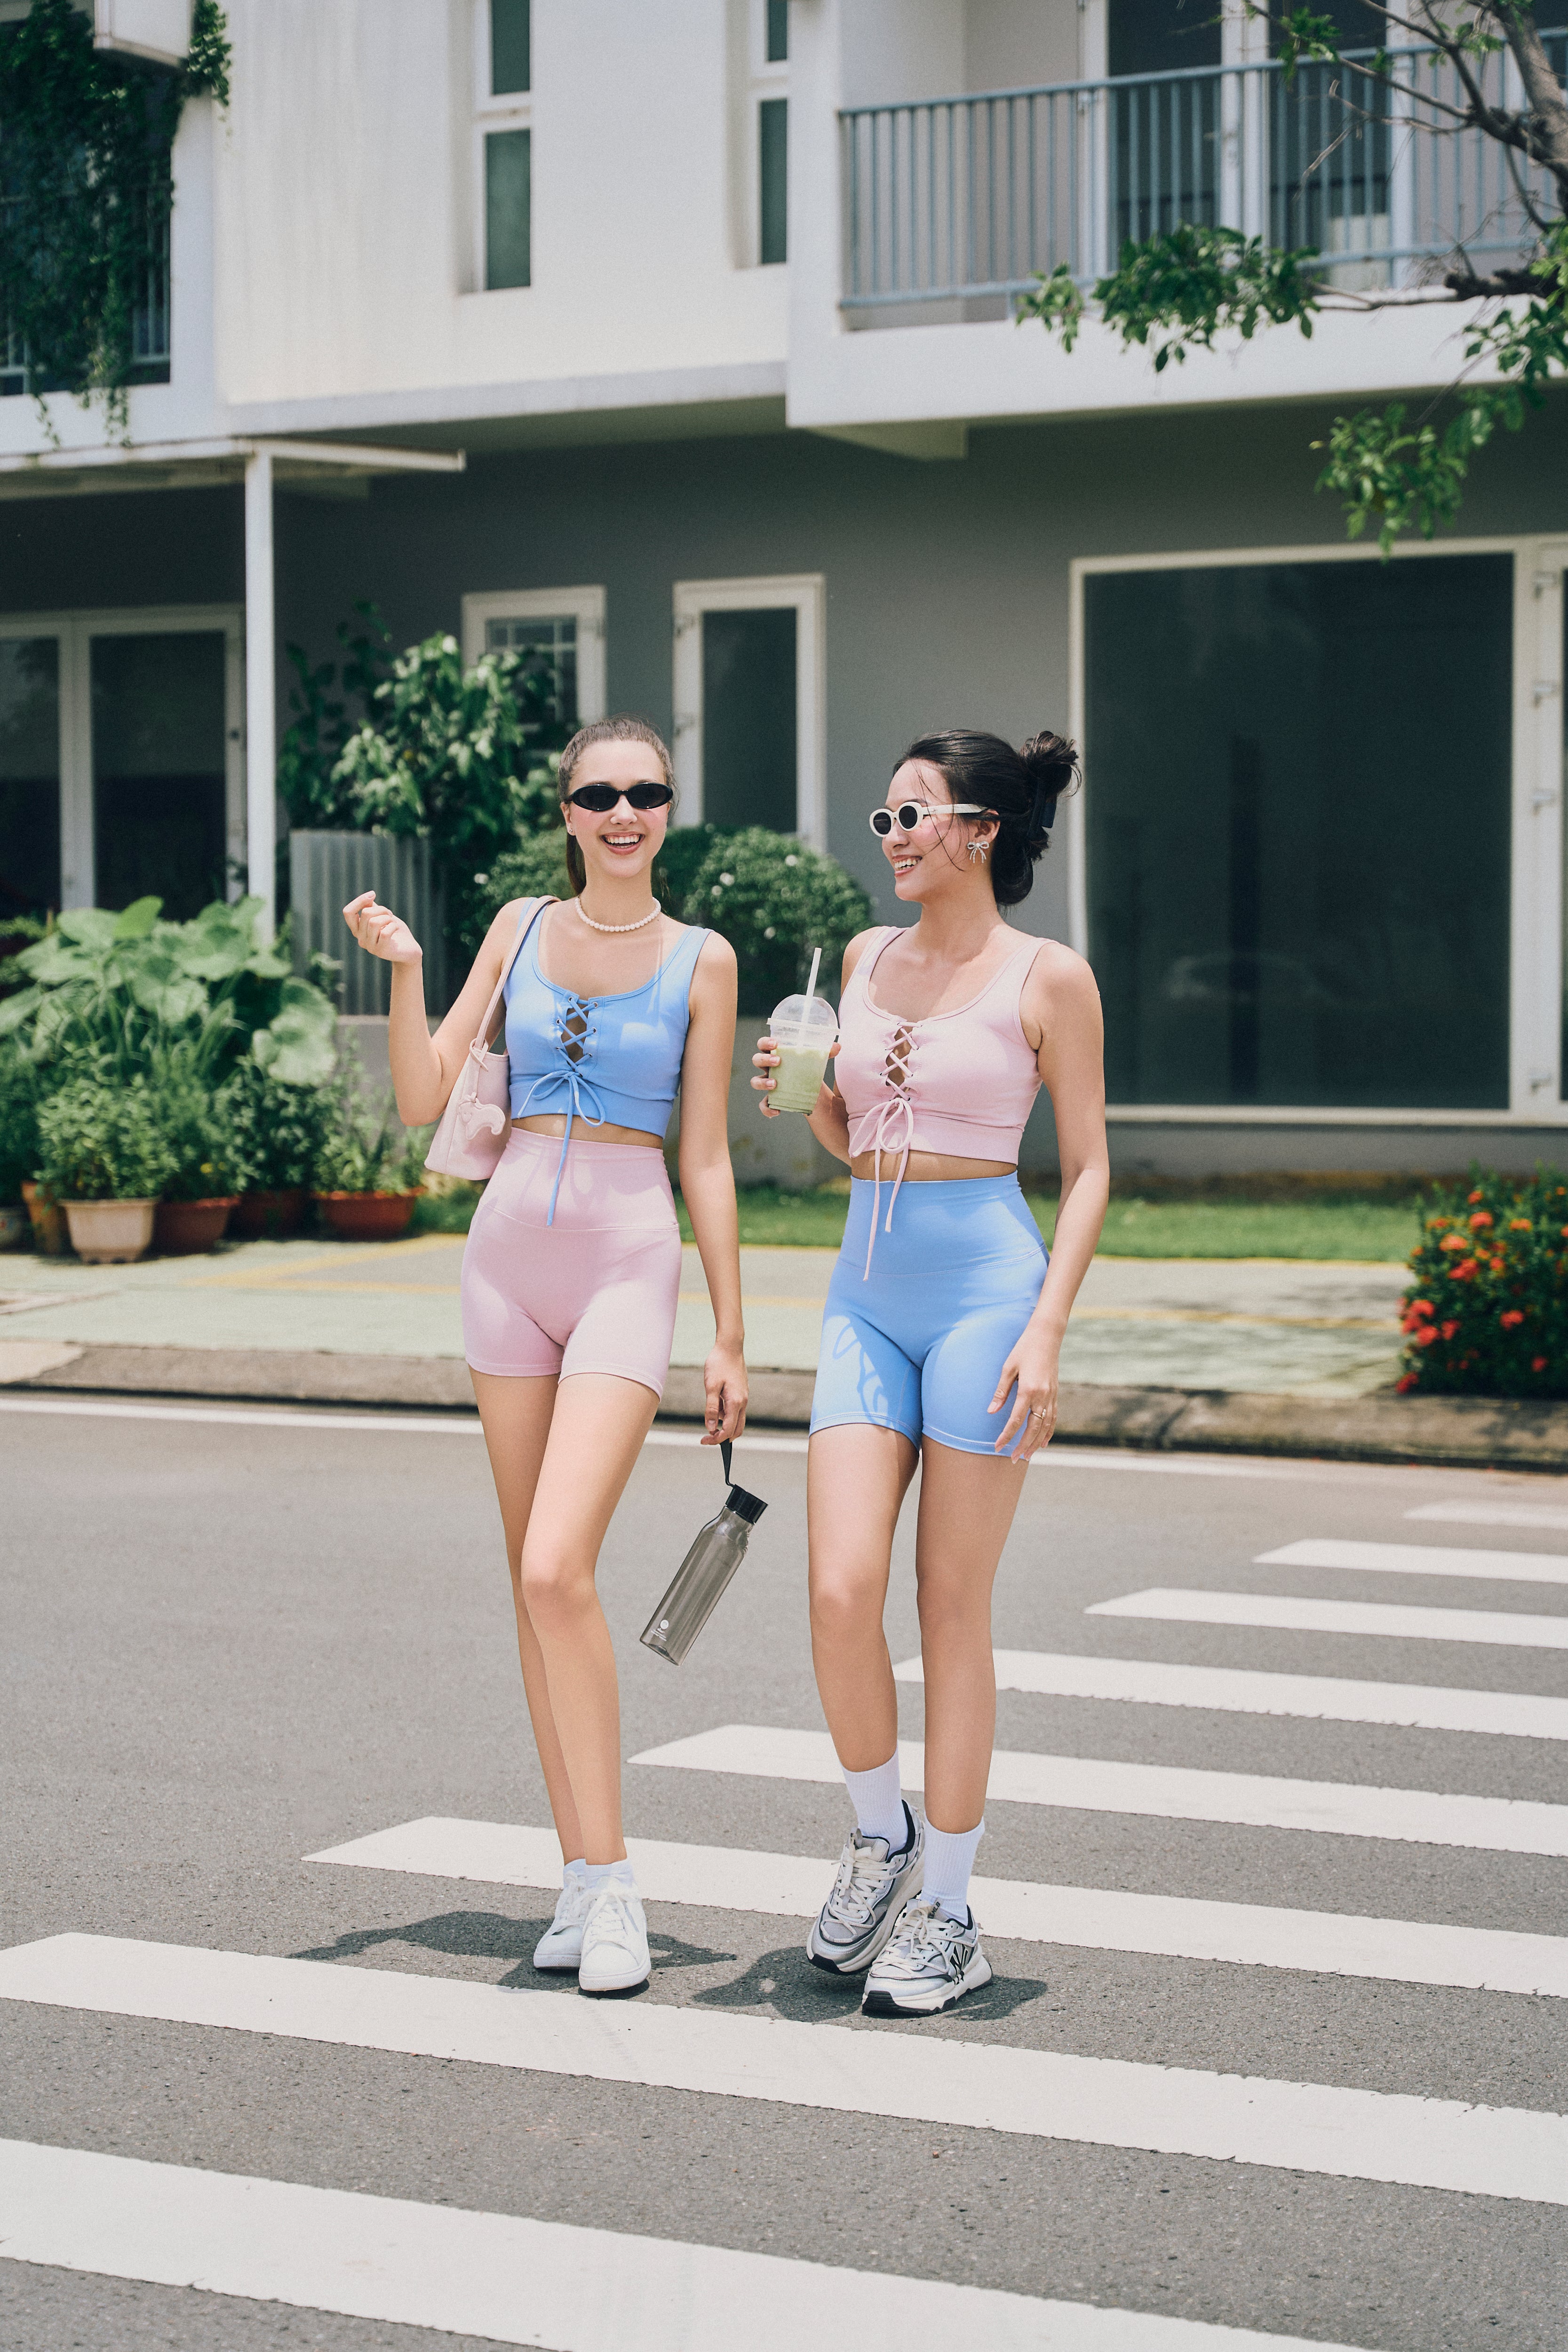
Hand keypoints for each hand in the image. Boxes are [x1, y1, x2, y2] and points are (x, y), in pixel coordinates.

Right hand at [342, 891, 422, 963]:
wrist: (410, 951)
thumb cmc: (396, 932)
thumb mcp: (383, 917)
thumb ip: (373, 908)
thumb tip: (368, 897)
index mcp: (358, 930)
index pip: (348, 912)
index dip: (359, 901)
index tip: (373, 894)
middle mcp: (361, 939)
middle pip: (366, 913)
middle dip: (381, 909)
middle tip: (390, 914)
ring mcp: (370, 947)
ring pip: (374, 922)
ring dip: (388, 918)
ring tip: (393, 922)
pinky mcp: (381, 951)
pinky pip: (385, 932)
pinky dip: (393, 926)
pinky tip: (397, 929)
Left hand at [702, 1342, 747, 1445]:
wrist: (730, 1347)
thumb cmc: (719, 1364)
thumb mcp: (711, 1386)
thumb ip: (711, 1408)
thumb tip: (710, 1428)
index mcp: (736, 1402)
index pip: (728, 1430)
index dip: (716, 1439)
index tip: (703, 1440)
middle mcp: (743, 1402)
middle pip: (736, 1430)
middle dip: (723, 1437)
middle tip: (706, 1437)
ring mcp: (743, 1398)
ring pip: (736, 1420)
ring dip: (723, 1424)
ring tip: (709, 1414)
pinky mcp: (741, 1393)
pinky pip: (735, 1410)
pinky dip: (725, 1415)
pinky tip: (715, 1404)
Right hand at [750, 1035, 836, 1119]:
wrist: (811, 1089)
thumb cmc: (809, 1069)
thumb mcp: (816, 1060)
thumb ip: (826, 1053)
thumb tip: (838, 1047)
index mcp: (776, 1054)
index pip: (763, 1045)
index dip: (765, 1042)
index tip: (775, 1043)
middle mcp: (769, 1068)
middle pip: (756, 1060)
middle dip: (764, 1060)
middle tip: (778, 1062)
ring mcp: (769, 1083)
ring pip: (755, 1081)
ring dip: (762, 1082)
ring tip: (775, 1084)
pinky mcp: (772, 1098)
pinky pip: (763, 1104)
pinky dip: (767, 1108)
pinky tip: (777, 1111)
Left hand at [987, 1325, 1059, 1460]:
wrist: (1046, 1337)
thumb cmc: (1023, 1350)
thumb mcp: (1008, 1368)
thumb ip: (1001, 1392)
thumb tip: (991, 1412)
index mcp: (1028, 1390)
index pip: (1016, 1420)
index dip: (1006, 1436)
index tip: (997, 1447)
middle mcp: (1042, 1396)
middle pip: (1033, 1428)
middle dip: (1022, 1445)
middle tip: (1013, 1459)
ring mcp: (1051, 1396)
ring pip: (1045, 1426)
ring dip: (1036, 1443)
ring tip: (1027, 1456)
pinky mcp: (1055, 1394)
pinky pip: (1053, 1418)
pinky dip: (1049, 1432)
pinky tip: (1043, 1442)